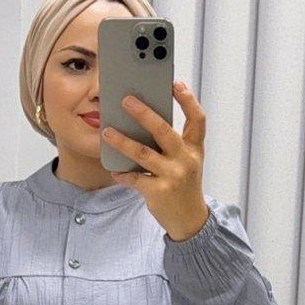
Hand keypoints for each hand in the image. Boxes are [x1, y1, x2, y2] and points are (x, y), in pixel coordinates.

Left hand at [102, 81, 210, 240]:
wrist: (190, 220)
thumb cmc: (184, 185)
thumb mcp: (187, 161)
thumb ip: (174, 143)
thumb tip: (147, 120)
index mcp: (195, 149)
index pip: (197, 120)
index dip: (188, 100)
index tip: (175, 83)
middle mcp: (186, 160)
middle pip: (163, 131)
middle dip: (144, 114)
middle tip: (126, 100)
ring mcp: (173, 176)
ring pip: (143, 153)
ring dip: (122, 141)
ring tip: (107, 132)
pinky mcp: (159, 192)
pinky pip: (135, 179)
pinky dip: (122, 174)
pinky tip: (114, 169)